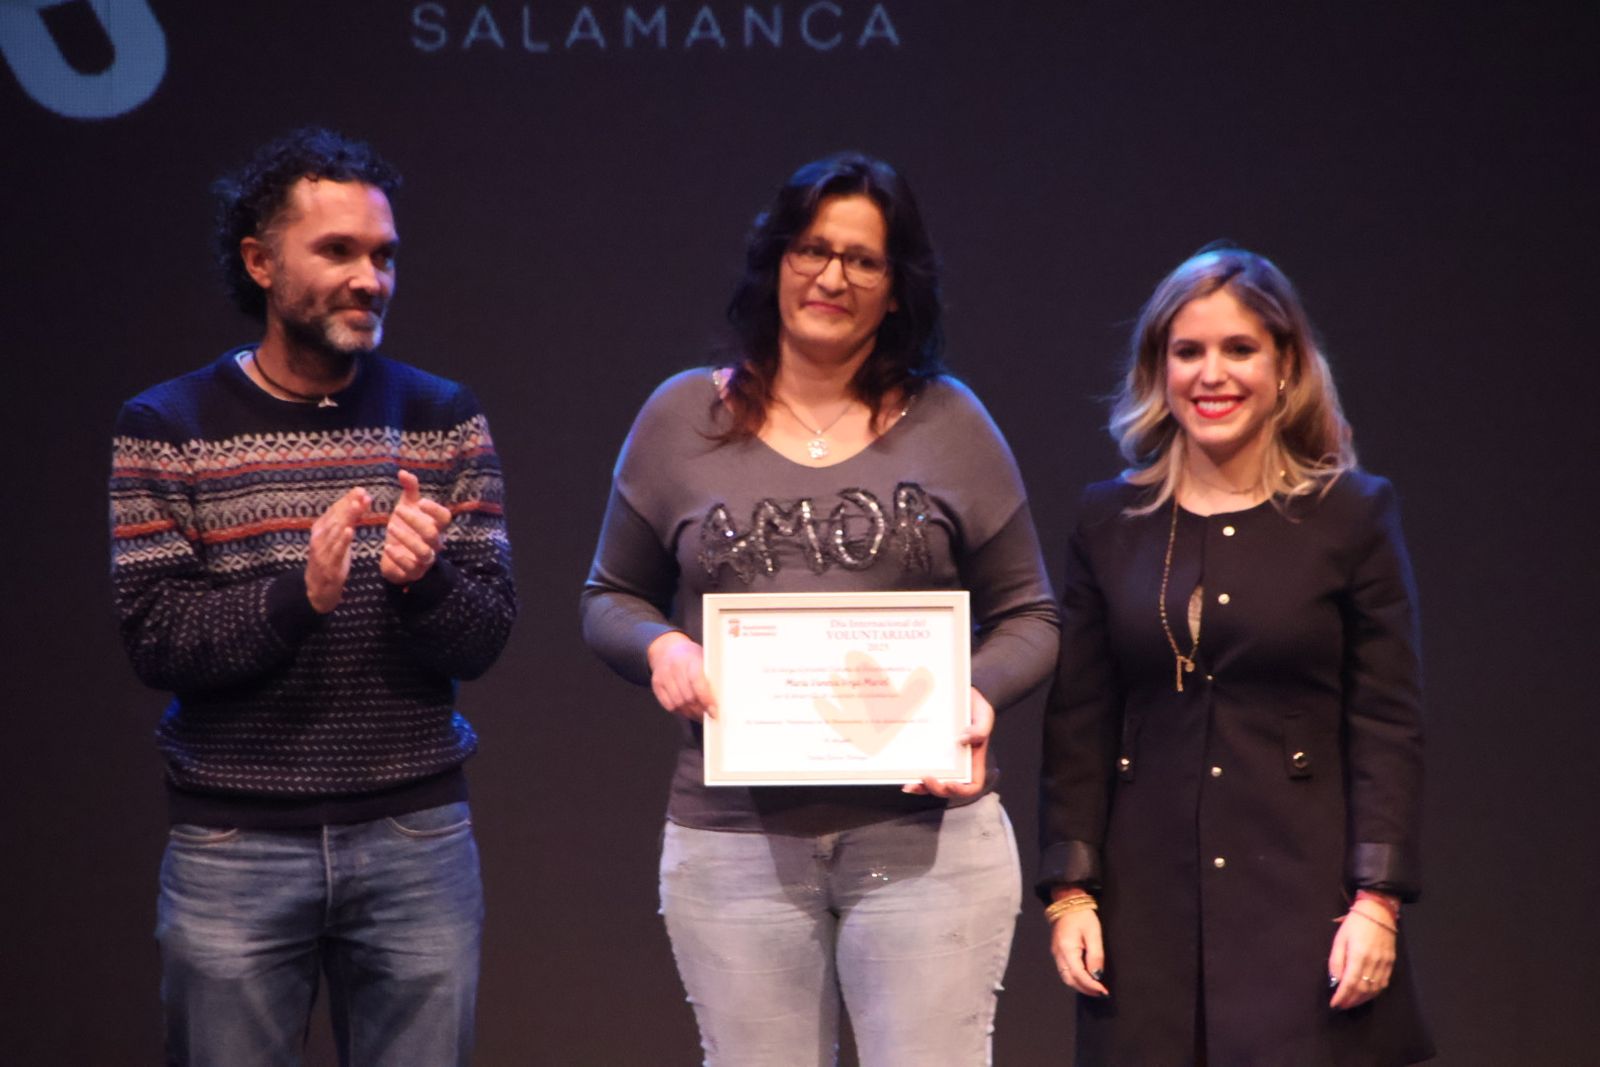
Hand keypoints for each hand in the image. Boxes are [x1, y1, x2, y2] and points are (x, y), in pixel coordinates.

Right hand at [305, 487, 370, 612]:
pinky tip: (350, 531)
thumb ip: (347, 522)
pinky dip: (342, 540)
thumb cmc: (330, 559)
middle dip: (350, 504)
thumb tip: (359, 502)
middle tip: (363, 494)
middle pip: (336, 517)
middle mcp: (320, 536)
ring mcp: (323, 550)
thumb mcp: (338, 539)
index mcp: (321, 528)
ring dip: (348, 517)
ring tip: (358, 505)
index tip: (361, 490)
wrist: (318, 588)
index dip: (347, 499)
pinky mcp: (329, 564)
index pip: (335, 510)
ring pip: (336, 530)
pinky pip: (336, 550)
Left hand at [380, 470, 453, 585]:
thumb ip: (409, 490)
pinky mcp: (413, 572)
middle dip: (415, 521)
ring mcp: (424, 559)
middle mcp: (433, 543)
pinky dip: (399, 557)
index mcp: (434, 526)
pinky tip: (388, 547)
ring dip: (407, 539)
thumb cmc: (405, 529)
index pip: (445, 518)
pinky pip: (410, 567)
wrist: (396, 557)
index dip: (435, 510)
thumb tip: (403, 472)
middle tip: (397, 510)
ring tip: (390, 527)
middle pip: (432, 534)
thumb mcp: (407, 507)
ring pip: (423, 552)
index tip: (420, 502)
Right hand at [647, 632, 715, 719]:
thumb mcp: (704, 659)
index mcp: (691, 659)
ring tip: (699, 713)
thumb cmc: (691, 657)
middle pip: (688, 697)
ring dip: (690, 712)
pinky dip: (679, 710)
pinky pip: (668, 705)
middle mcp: (675, 666)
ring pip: (678, 704)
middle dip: (700, 710)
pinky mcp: (656, 684)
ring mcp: (663, 675)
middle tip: (708, 714)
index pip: (698, 683)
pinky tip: (687, 709)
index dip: (706, 700)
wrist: (668, 649)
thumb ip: (711, 677)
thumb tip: (722, 699)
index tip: (714, 711)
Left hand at [904, 687, 992, 796]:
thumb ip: (980, 728)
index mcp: (973, 760)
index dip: (962, 790)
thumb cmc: (974, 706)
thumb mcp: (984, 714)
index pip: (973, 785)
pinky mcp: (928, 752)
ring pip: (933, 783)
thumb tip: (963, 740)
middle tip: (927, 779)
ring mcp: (942, 760)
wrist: (956, 693)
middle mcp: (957, 764)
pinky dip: (914, 777)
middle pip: (949, 788)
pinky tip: (905, 777)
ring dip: (922, 788)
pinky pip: (922, 768)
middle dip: (937, 789)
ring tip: (911, 785)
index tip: (950, 783)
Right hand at [1050, 892, 1109, 997]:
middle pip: (1069, 980)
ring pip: (1065, 977)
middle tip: (1100, 993)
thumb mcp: (1093, 933)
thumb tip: (1097, 975)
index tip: (1104, 991)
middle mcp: (1058, 954)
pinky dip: (1075, 978)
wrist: (1067, 902)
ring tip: (1094, 988)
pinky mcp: (1057, 951)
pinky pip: (1064, 970)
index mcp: (1067, 949)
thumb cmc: (1082, 916)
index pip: (1079, 975)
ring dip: (1079, 985)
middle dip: (1084, 989)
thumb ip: (1095, 955)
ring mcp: (1055, 953)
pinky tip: (1085, 978)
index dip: (1091, 985)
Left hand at [1328, 895, 1397, 1008]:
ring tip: (1352, 1002)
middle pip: (1363, 989)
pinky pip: (1384, 983)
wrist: (1378, 912)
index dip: (1342, 996)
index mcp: (1359, 955)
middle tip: (1342, 1005)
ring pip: (1375, 989)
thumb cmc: (1354, 923)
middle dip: (1351, 1000)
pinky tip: (1366, 994)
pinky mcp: (1391, 963)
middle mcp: (1374, 962)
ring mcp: (1385, 963)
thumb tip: (1335, 980)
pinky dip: (1374, 992)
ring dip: (1363, 999)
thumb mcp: (1339, 939)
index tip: (1334, 1004)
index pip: (1350, 983)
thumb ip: (1336, 961)